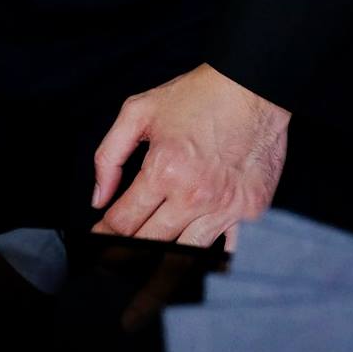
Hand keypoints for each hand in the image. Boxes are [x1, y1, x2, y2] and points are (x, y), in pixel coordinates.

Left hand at [91, 62, 289, 247]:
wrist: (253, 88)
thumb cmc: (197, 96)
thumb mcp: (138, 111)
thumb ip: (109, 155)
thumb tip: (98, 198)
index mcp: (164, 170)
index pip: (124, 220)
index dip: (104, 233)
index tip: (98, 238)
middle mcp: (194, 195)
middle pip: (150, 243)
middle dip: (126, 251)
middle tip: (114, 255)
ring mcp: (226, 208)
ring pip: (186, 254)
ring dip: (164, 259)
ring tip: (148, 263)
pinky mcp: (251, 212)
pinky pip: (226, 250)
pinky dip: (210, 256)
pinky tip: (194, 255)